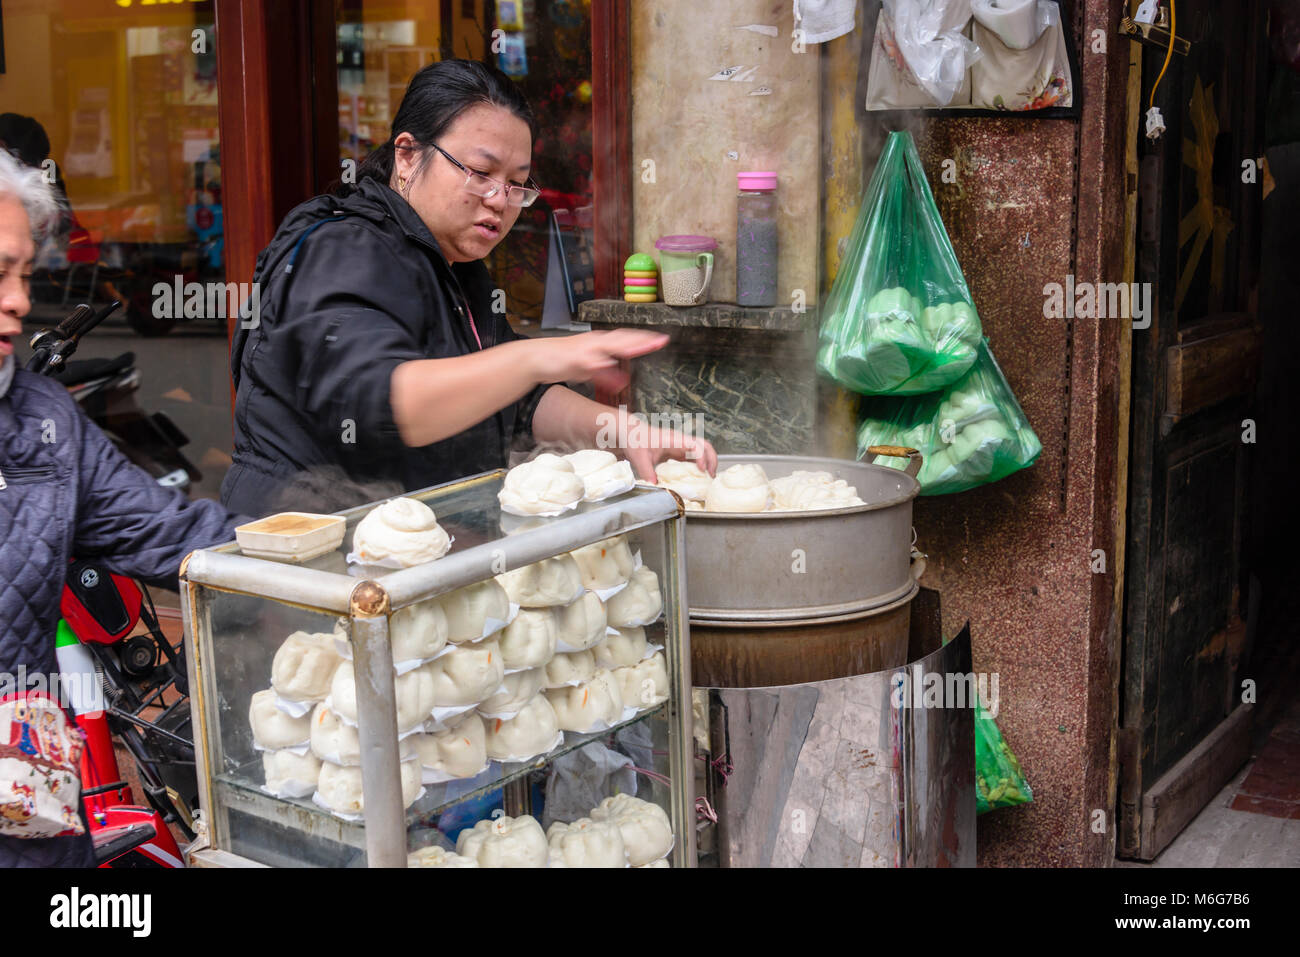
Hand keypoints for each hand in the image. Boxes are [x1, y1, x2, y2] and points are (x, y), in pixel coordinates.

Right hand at [527, 330, 668, 389]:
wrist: (538, 358)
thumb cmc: (563, 361)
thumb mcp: (589, 370)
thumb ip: (607, 376)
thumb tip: (623, 382)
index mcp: (601, 343)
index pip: (627, 339)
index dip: (644, 339)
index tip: (662, 340)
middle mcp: (596, 342)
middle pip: (624, 338)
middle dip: (642, 340)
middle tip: (661, 341)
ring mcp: (586, 348)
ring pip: (611, 344)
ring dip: (628, 345)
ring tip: (645, 346)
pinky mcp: (576, 358)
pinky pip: (592, 360)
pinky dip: (603, 362)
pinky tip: (613, 362)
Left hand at [616, 415, 717, 483]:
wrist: (631, 434)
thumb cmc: (636, 440)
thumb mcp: (639, 457)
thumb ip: (647, 471)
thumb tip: (654, 485)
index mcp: (674, 439)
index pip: (695, 444)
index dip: (701, 456)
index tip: (701, 469)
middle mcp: (680, 441)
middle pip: (705, 446)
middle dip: (712, 459)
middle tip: (711, 475)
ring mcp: (680, 447)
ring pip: (701, 452)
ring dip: (707, 464)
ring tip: (708, 479)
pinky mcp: (678, 453)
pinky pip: (693, 459)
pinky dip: (699, 467)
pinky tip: (697, 478)